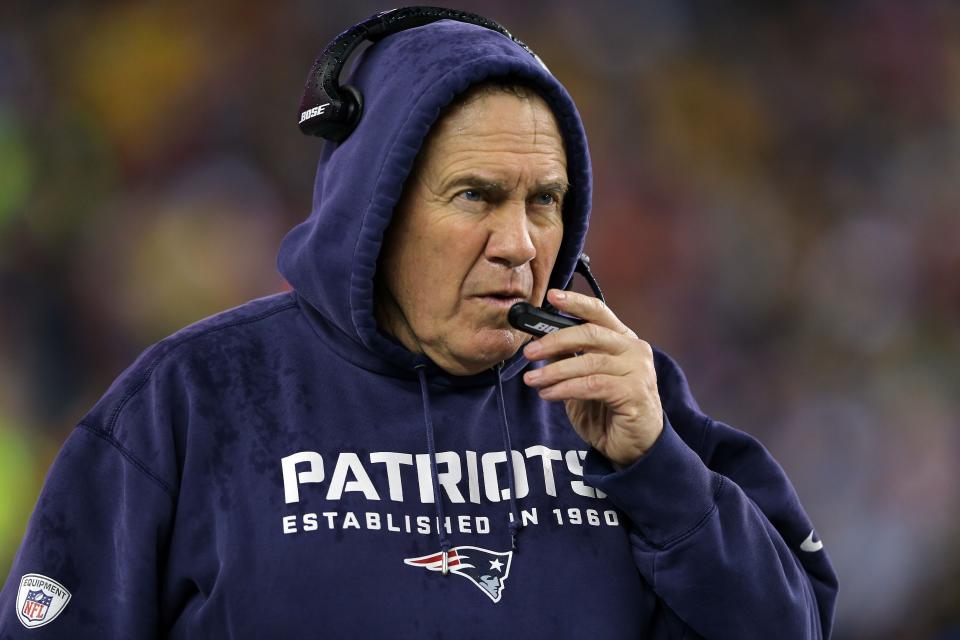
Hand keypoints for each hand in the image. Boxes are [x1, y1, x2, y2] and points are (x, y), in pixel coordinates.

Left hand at [522, 289, 662, 466]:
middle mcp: (634, 350)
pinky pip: (592, 385)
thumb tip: (541, 343)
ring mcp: (638, 371)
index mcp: (622, 340)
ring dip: (554, 371)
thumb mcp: (583, 381)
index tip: (552, 296)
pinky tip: (548, 394)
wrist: (634, 447)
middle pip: (590, 334)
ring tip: (532, 380)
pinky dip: (566, 388)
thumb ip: (569, 360)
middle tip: (528, 352)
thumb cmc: (608, 411)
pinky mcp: (634, 393)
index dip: (575, 302)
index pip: (599, 313)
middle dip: (554, 340)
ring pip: (588, 362)